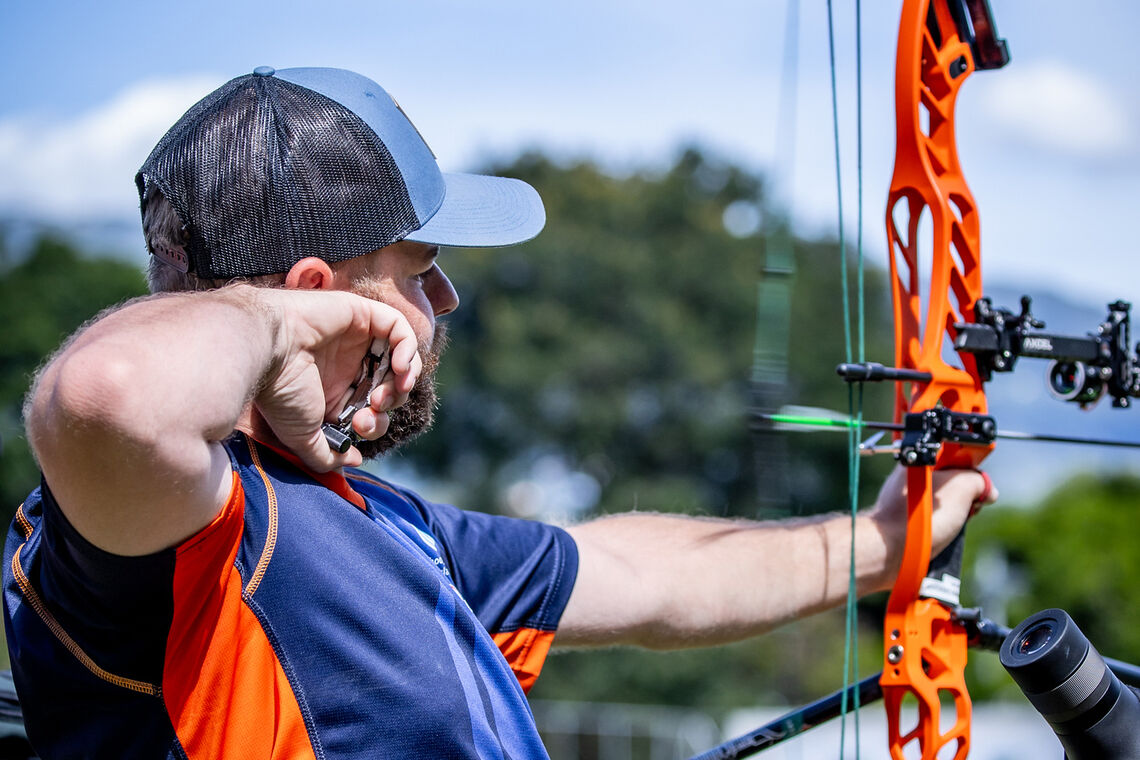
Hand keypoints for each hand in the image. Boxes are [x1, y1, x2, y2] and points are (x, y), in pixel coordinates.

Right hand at [250, 287, 421, 471]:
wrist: (267, 351)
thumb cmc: (280, 392)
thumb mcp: (302, 436)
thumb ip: (327, 455)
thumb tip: (353, 461)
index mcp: (335, 392)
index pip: (373, 410)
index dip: (376, 423)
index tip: (359, 426)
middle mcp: (348, 365)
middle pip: (390, 386)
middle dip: (390, 404)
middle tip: (374, 407)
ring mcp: (357, 339)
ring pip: (400, 358)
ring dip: (403, 380)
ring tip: (389, 390)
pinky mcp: (363, 314)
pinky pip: (400, 328)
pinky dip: (408, 349)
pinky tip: (399, 367)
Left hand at [869, 465, 997, 575]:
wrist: (892, 547)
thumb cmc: (921, 516)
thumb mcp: (962, 486)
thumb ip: (978, 480)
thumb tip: (987, 490)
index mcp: (919, 461)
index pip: (954, 456)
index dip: (971, 470)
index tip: (977, 485)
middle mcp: (909, 478)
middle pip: (950, 481)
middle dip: (964, 496)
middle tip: (964, 507)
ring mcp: (904, 499)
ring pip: (942, 504)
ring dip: (953, 515)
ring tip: (948, 524)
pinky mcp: (904, 520)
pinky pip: (931, 520)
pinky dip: (940, 527)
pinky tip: (939, 535)